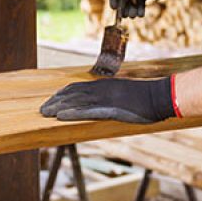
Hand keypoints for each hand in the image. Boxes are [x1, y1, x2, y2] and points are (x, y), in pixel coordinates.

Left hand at [40, 77, 175, 122]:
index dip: (62, 94)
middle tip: (42, 109)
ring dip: (59, 107)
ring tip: (45, 113)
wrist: (159, 96)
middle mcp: (101, 89)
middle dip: (56, 101)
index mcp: (104, 84)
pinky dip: (72, 113)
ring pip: (76, 101)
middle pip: (72, 93)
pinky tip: (61, 116)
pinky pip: (86, 111)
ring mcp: (105, 98)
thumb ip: (112, 96)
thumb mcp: (125, 93)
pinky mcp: (110, 108)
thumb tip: (103, 102)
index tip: (52, 100)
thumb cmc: (145, 96)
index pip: (77, 87)